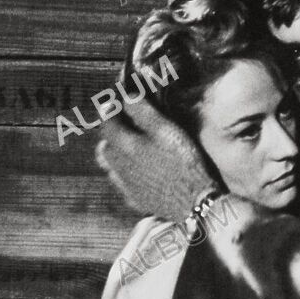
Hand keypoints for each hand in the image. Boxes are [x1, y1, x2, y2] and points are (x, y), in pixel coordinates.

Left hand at [96, 89, 220, 220]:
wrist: (194, 201)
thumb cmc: (183, 163)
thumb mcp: (166, 131)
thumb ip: (144, 112)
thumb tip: (126, 97)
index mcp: (124, 146)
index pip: (107, 123)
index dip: (111, 111)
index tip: (117, 104)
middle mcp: (119, 166)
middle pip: (105, 146)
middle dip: (112, 134)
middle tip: (124, 127)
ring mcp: (126, 185)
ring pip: (111, 166)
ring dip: (116, 155)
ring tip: (131, 150)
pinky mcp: (136, 199)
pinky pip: (124, 184)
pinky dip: (127, 174)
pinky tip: (140, 173)